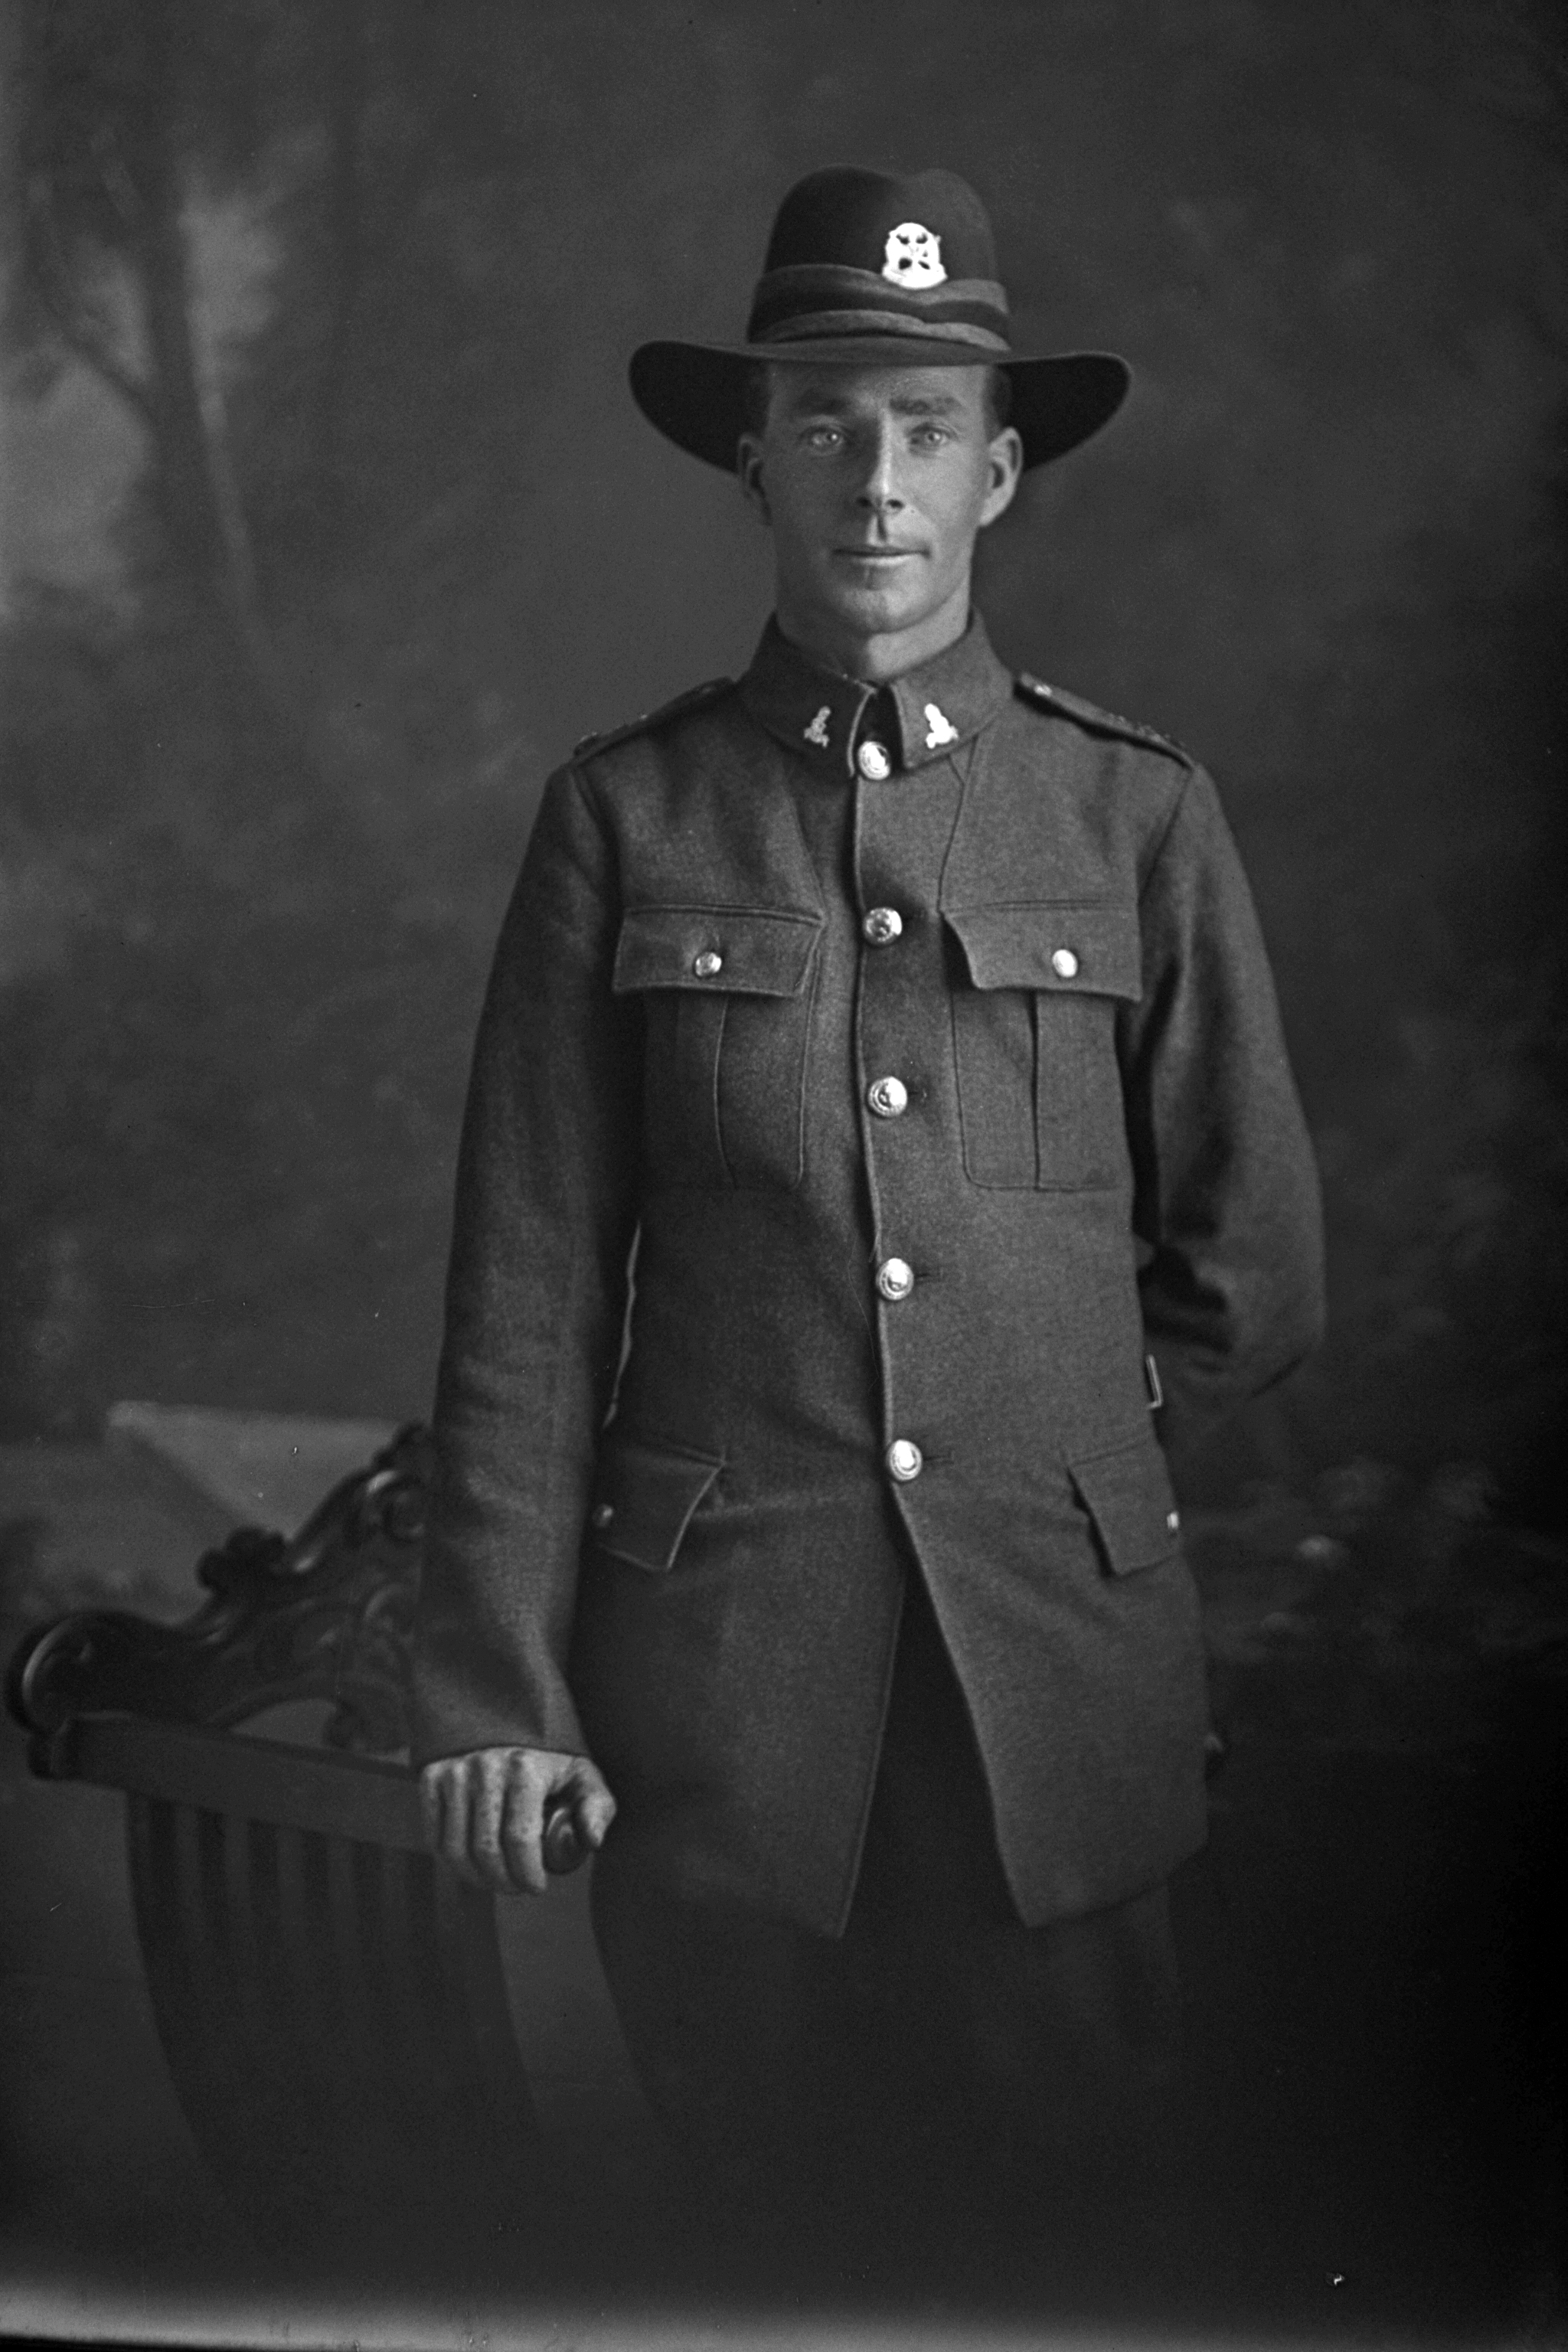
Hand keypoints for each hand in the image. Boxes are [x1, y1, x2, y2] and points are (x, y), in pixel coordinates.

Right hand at [420, 1745, 615, 1894]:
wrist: (507, 1717)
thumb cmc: (550, 1757)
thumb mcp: (582, 1774)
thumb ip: (596, 1806)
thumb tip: (593, 1841)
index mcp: (525, 1767)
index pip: (520, 1839)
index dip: (527, 1874)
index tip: (536, 1887)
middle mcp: (485, 1767)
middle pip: (486, 1849)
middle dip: (503, 1882)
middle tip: (516, 1889)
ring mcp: (454, 1771)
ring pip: (455, 1848)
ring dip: (475, 1878)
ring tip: (494, 1881)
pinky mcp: (432, 1775)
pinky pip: (433, 1834)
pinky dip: (449, 1860)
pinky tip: (469, 1865)